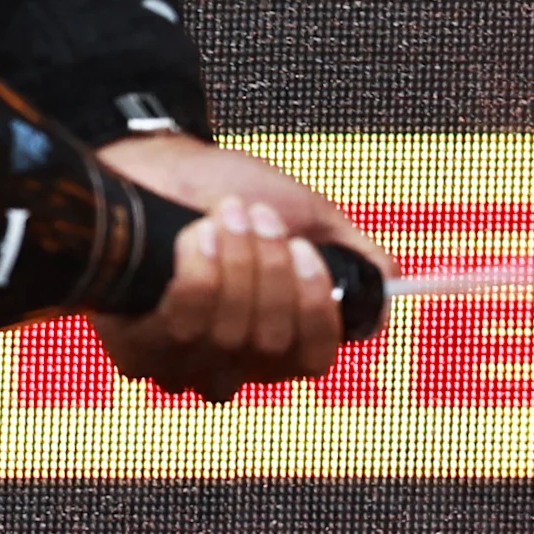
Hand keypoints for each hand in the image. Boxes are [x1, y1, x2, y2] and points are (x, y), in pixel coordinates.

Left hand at [91, 134, 382, 400]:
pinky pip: (182, 324)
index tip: (306, 249)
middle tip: (256, 215)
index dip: (315, 307)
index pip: (314, 359)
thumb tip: (393, 284)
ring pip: (230, 334)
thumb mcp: (305, 216)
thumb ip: (353, 254)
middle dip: (269, 267)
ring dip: (234, 261)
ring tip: (225, 214)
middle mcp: (232, 367)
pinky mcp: (139, 350)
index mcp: (277, 343)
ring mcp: (184, 365)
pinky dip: (198, 269)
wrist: (155, 165)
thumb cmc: (226, 191)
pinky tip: (194, 235)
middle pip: (273, 344)